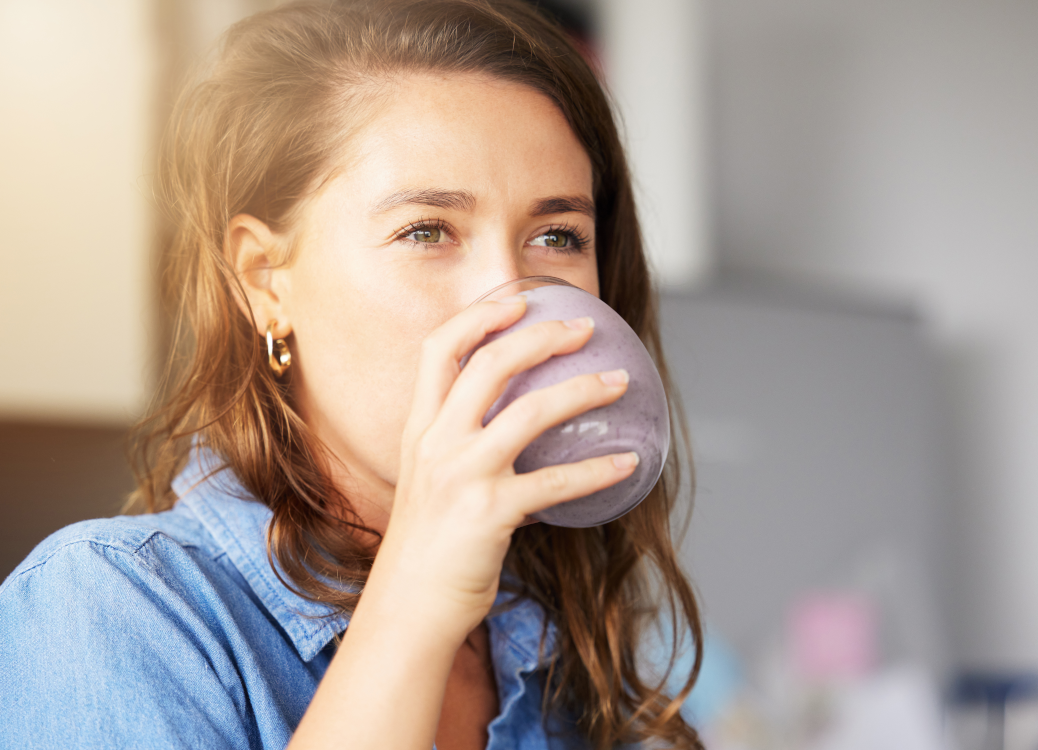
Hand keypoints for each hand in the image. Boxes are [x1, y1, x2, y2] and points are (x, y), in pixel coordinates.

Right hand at [374, 294, 637, 638]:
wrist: (408, 608)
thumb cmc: (428, 547)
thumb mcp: (430, 482)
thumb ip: (463, 448)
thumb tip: (524, 434)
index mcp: (419, 428)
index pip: (439, 349)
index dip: (479, 316)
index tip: (519, 300)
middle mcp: (436, 442)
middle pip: (489, 363)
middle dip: (542, 335)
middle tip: (585, 327)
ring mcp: (461, 475)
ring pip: (530, 411)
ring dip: (583, 390)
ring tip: (619, 382)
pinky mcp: (489, 513)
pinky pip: (555, 482)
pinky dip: (598, 470)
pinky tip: (628, 464)